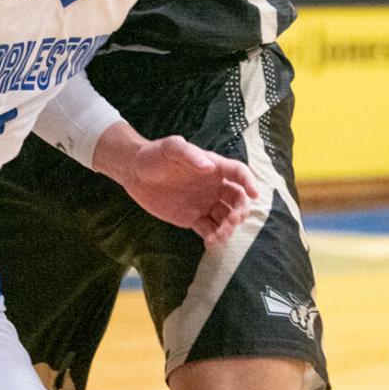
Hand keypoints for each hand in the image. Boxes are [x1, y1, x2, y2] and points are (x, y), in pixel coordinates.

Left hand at [121, 134, 256, 247]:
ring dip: (229, 227)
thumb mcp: (170, 148)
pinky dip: (214, 237)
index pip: (238, 172)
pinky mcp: (193, 218)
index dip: (249, 182)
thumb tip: (209, 167)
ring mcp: (204, 203)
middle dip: (240, 210)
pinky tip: (211, 242)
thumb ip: (189, 154)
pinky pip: (209, 229)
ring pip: (225, 217)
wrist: (134, 172)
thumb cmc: (154, 154)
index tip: (254, 194)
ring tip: (220, 235)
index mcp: (213, 167)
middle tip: (233, 220)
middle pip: (237, 199)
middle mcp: (213, 186)